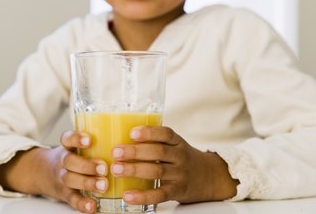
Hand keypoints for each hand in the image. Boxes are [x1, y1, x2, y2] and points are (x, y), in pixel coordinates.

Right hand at [0, 131, 107, 212]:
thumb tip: (126, 133)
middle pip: (69, 161)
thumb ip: (95, 140)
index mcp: (67, 146)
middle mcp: (62, 161)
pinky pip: (71, 199)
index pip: (67, 138)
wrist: (41, 172)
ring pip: (70, 179)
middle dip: (87, 165)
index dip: (76, 138)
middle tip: (103, 167)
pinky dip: (81, 204)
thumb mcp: (74, 145)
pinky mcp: (64, 193)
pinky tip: (92, 206)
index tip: (89, 139)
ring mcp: (62, 177)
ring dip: (87, 182)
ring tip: (103, 185)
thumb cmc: (70, 155)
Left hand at [110, 126, 238, 204]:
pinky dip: (143, 196)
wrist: (210, 177)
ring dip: (135, 170)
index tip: (133, 132)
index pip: (166, 133)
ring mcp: (179, 174)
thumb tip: (122, 138)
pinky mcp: (177, 191)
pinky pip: (159, 194)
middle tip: (116, 152)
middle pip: (158, 152)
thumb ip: (156, 142)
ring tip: (116, 170)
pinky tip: (128, 195)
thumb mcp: (176, 145)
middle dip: (135, 151)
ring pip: (156, 171)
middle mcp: (180, 157)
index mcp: (178, 142)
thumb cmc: (183, 159)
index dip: (149, 132)